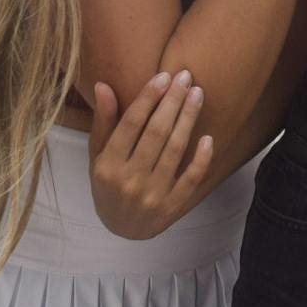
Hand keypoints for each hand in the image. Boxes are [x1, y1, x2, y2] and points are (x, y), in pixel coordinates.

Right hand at [86, 70, 212, 240]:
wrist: (120, 231)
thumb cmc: (108, 184)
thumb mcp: (98, 155)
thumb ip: (103, 122)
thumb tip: (102, 85)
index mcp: (107, 166)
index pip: (131, 123)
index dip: (149, 97)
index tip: (164, 75)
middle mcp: (128, 181)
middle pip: (156, 132)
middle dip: (172, 101)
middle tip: (186, 77)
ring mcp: (151, 196)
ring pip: (175, 150)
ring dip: (188, 119)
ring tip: (197, 94)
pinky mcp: (171, 208)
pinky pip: (191, 179)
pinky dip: (201, 159)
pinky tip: (208, 137)